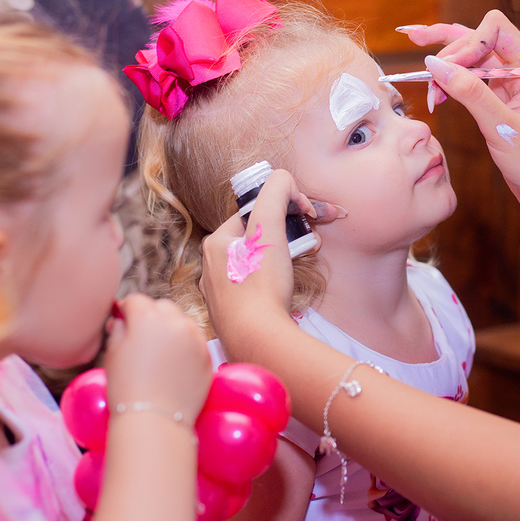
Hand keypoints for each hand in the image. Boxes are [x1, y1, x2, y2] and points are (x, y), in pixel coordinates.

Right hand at [105, 293, 210, 425]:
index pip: (136, 300)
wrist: (155, 420)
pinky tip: (175, 361)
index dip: (126, 308)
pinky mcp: (207, 355)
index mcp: (148, 319)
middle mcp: (175, 322)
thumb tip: (121, 319)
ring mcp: (195, 338)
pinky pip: (195, 340)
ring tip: (159, 349)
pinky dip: (185, 343)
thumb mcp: (112, 354)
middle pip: (162, 307)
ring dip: (171, 327)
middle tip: (140, 334)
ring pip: (182, 321)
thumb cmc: (127, 389)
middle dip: (150, 314)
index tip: (121, 317)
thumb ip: (118, 329)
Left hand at [200, 169, 313, 358]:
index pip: (252, 215)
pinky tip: (284, 294)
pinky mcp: (232, 316)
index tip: (304, 222)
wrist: (258, 341)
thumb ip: (275, 194)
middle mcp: (211, 268)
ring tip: (299, 269)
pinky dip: (272, 286)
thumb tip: (282, 179)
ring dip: (281, 262)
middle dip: (285, 238)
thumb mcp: (269, 228)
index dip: (281, 213)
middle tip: (308, 244)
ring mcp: (220, 295)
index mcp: (215, 244)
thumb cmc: (260, 286)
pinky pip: (255, 290)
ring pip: (256, 266)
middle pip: (255, 240)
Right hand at [400, 11, 519, 236]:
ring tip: (430, 93)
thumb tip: (436, 64)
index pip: (495, 28)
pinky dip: (450, 86)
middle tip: (420, 54)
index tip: (450, 69)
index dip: (469, 41)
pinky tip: (437, 98)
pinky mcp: (497, 103)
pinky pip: (469, 82)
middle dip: (449, 45)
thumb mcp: (503, 129)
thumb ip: (470, 94)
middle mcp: (518, 72)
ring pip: (470, 60)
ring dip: (446, 69)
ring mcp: (506, 87)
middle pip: (478, 37)